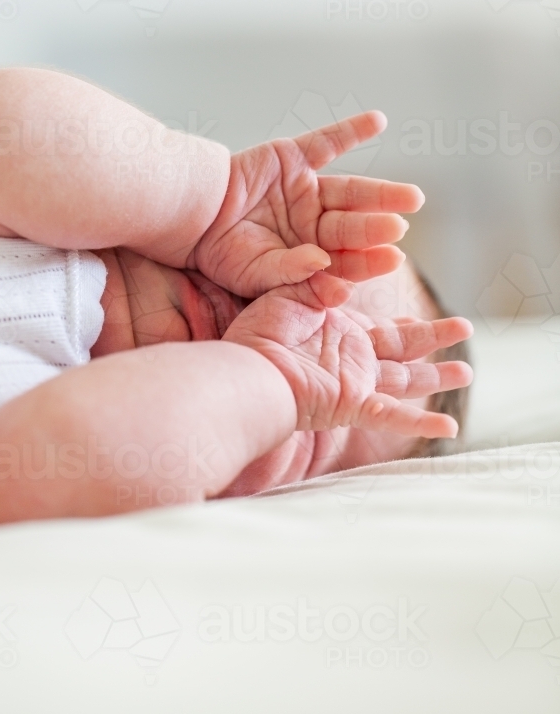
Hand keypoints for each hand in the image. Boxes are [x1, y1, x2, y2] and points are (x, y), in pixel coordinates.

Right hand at [188, 111, 423, 296]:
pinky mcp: (293, 157)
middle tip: (400, 228)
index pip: (345, 260)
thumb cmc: (218, 253)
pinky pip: (327, 142)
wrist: (187, 214)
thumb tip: (328, 270)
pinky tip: (379, 121)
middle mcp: (313, 222)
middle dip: (377, 228)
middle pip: (354, 226)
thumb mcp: (255, 274)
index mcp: (308, 254)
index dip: (368, 261)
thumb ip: (293, 274)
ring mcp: (305, 189)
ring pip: (351, 191)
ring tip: (412, 197)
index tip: (392, 260)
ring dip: (381, 194)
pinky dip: (352, 130)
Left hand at [222, 272, 472, 438]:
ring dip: (437, 378)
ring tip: (468, 373)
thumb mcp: (291, 296)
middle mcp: (352, 361)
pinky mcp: (351, 404)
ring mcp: (354, 384)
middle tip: (465, 328)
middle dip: (435, 341)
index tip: (424, 318)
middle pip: (404, 351)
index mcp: (339, 334)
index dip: (406, 324)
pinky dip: (420, 422)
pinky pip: (392, 416)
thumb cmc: (257, 334)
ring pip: (407, 381)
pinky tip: (449, 429)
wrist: (245, 369)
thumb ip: (320, 286)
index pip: (381, 329)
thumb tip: (344, 285)